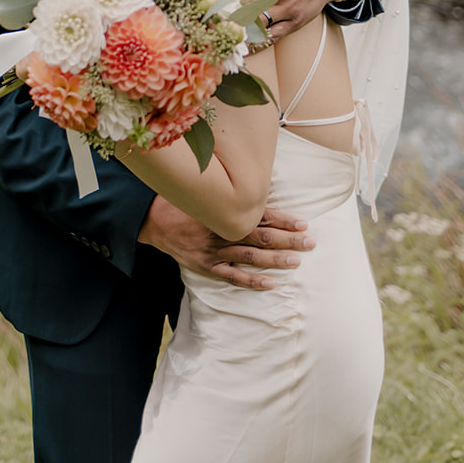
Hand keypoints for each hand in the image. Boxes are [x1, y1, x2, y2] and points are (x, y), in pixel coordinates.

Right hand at [137, 196, 313, 289]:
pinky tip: (271, 283)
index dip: (283, 219)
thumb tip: (255, 179)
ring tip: (296, 262)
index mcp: (224, 209)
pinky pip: (232, 276)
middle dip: (287, 240)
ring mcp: (215, 250)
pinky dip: (252, 281)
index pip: (260, 214)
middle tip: (310, 243)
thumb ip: (228, 188)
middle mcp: (222, 230)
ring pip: (250, 256)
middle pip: (261, 235)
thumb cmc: (184, 202)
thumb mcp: (204, 188)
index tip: (303, 223)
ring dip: (275, 259)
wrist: (154, 220)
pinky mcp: (207, 266)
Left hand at [227, 0, 345, 38]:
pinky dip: (256, 42)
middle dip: (222, 13)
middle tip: (206, 18)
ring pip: (254, 24)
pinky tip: (243, 42)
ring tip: (220, 32)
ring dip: (236, 29)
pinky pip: (271, 36)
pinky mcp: (295, 21)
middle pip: (240, 6)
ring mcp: (286, 7)